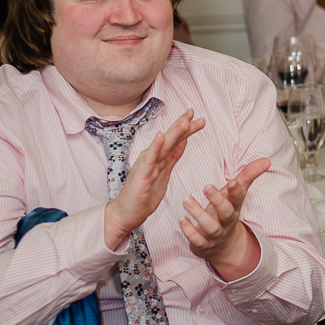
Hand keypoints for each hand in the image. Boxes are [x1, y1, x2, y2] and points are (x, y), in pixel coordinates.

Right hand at [103, 111, 204, 249]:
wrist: (126, 213)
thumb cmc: (143, 195)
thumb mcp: (164, 174)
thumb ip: (172, 157)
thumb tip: (184, 141)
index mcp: (159, 158)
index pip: (175, 140)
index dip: (186, 128)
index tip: (199, 117)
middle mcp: (152, 158)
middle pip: (170, 139)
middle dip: (183, 125)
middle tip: (194, 111)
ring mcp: (146, 166)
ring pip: (162, 146)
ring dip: (173, 132)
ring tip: (184, 120)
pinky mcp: (141, 176)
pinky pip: (149, 160)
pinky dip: (155, 147)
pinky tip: (159, 136)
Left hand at [180, 158, 271, 277]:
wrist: (225, 247)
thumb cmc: (227, 213)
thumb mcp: (237, 195)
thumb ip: (248, 176)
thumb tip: (267, 160)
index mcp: (234, 208)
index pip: (238, 199)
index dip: (236, 191)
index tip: (232, 182)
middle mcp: (226, 222)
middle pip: (226, 213)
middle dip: (218, 200)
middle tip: (207, 186)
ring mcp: (215, 235)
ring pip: (210, 227)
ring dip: (198, 214)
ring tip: (186, 199)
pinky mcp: (203, 245)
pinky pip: (197, 240)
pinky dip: (189, 231)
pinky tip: (181, 220)